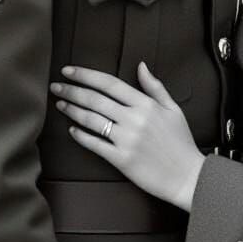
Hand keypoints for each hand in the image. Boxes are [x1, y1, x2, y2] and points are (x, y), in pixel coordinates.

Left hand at [50, 63, 204, 211]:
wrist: (187, 176)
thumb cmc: (181, 142)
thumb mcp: (173, 109)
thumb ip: (155, 87)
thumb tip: (140, 65)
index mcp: (146, 104)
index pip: (109, 84)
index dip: (86, 75)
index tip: (69, 70)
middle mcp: (134, 119)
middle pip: (96, 100)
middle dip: (72, 90)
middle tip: (55, 86)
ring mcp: (127, 140)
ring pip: (92, 120)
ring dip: (72, 110)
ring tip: (60, 104)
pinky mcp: (122, 160)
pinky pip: (95, 145)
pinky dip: (81, 136)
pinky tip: (72, 130)